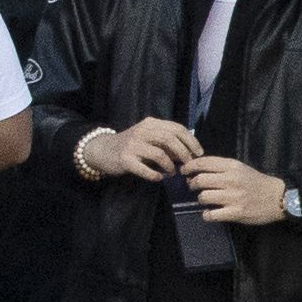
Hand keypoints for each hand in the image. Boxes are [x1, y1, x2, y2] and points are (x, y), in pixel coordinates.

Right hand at [85, 118, 201, 180]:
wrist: (103, 150)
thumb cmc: (131, 145)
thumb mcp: (149, 138)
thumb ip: (167, 142)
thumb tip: (188, 152)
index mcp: (150, 124)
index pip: (176, 128)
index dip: (191, 141)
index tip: (198, 153)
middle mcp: (141, 131)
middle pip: (170, 139)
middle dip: (184, 153)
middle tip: (188, 165)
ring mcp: (132, 145)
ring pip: (160, 154)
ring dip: (170, 166)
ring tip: (172, 172)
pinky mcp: (125, 159)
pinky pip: (145, 169)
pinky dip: (155, 175)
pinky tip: (159, 177)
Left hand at [180, 156, 285, 224]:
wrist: (279, 197)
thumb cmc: (256, 182)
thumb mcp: (240, 168)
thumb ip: (220, 167)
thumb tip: (195, 170)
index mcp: (232, 166)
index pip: (203, 162)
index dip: (189, 167)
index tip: (184, 171)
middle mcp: (231, 180)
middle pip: (200, 180)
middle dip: (192, 184)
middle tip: (193, 187)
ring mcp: (234, 197)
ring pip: (203, 197)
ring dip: (200, 199)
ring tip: (206, 200)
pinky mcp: (236, 212)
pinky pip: (211, 214)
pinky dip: (207, 215)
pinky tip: (211, 213)